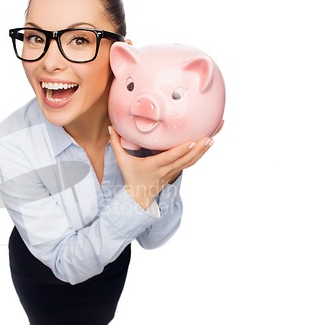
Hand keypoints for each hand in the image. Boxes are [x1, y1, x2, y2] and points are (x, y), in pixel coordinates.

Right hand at [108, 121, 223, 209]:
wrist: (139, 197)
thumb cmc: (131, 177)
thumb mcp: (122, 161)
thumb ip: (116, 143)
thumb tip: (111, 127)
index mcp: (154, 166)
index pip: (169, 158)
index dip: (180, 151)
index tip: (191, 142)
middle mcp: (166, 170)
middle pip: (185, 160)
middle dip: (198, 149)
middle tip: (210, 137)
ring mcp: (173, 172)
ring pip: (191, 162)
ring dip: (202, 151)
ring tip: (213, 139)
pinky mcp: (176, 172)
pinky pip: (190, 163)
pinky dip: (199, 154)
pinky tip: (207, 145)